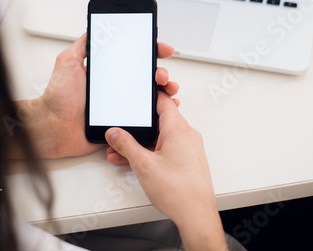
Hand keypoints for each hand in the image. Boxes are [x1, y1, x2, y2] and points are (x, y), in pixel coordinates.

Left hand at [15, 34, 176, 158]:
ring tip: (167, 90)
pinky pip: (145, 118)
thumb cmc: (57, 97)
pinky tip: (166, 107)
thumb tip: (95, 27)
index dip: (151, 51)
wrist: (52, 126)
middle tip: (160, 75)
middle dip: (161, 72)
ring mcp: (121, 104)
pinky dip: (160, 112)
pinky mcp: (122, 122)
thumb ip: (83, 45)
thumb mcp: (68, 61)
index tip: (162, 48)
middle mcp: (117, 87)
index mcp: (108, 72)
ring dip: (165, 91)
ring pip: (150, 96)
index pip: (134, 58)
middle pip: (147, 76)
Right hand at [105, 92, 227, 250]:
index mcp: (178, 128)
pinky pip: (168, 148)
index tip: (137, 96)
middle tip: (122, 132)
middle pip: (160, 120)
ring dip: (143, 143)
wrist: (197, 216)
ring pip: (162, 137)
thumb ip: (126, 145)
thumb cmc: (179, 192)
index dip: (148, 96)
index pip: (163, 100)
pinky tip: (139, 163)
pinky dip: (153, 152)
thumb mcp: (143, 165)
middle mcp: (187, 134)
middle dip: (138, 128)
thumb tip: (115, 133)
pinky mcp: (189, 159)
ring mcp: (189, 147)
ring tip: (123, 154)